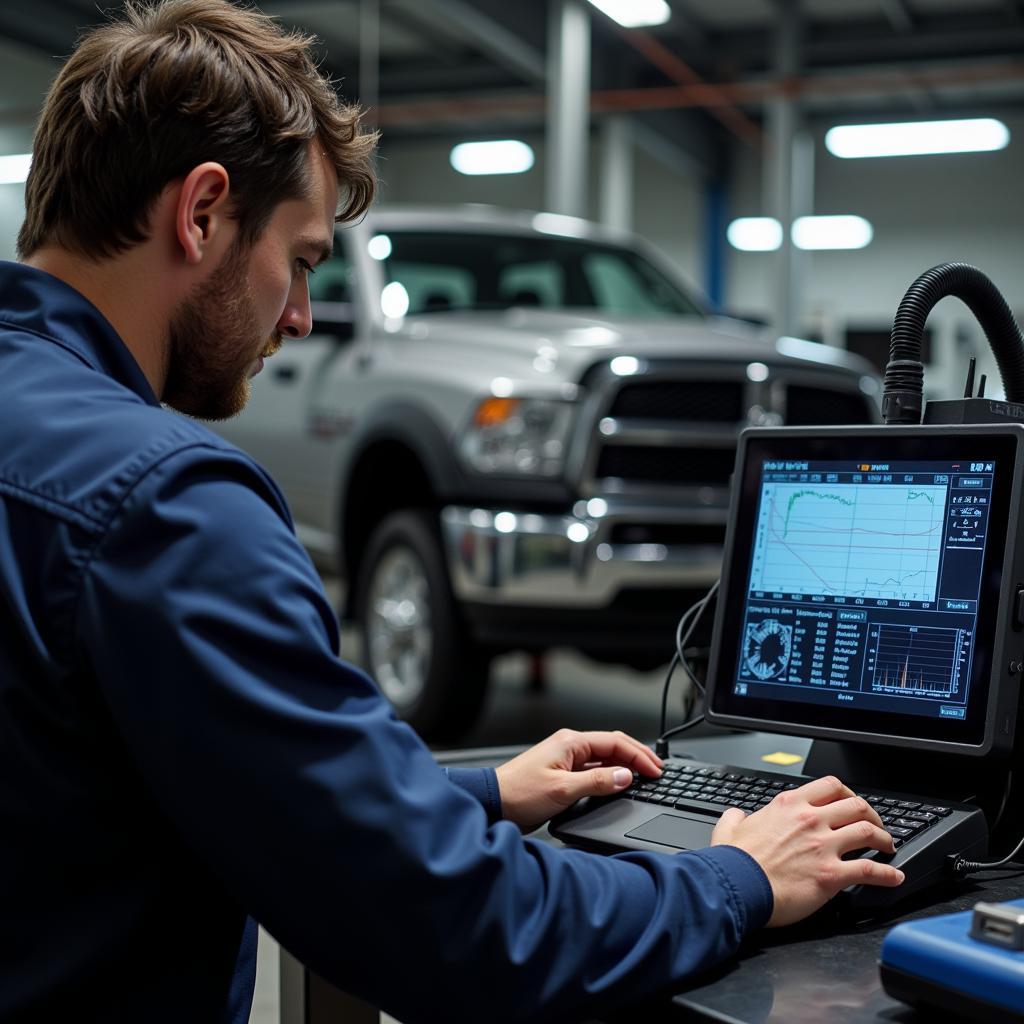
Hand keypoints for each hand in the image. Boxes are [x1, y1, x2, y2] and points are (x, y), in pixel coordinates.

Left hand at [495, 728, 662, 831]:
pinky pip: (594, 771)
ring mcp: (567, 761)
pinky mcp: (563, 775)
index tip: (656, 770)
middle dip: (637, 756)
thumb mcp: (562, 789)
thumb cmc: (519, 793)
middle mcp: (570, 748)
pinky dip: (611, 776)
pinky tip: (619, 785)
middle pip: (613, 746)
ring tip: (645, 777)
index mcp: (571, 743)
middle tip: (658, 770)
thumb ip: (596, 782)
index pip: (615, 743)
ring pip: (605, 759)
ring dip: (625, 766)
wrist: (494, 804)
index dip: (639, 755)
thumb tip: (625, 776)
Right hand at [711, 775, 904, 926]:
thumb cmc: (735, 862)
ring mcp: (823, 846)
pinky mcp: (831, 874)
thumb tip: (736, 815)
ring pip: (868, 832)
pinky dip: (888, 874)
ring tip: (888, 847)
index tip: (851, 804)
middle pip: (856, 805)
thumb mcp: (728, 828)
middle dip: (872, 814)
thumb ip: (735, 817)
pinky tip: (894, 877)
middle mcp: (810, 820)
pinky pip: (870, 870)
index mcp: (789, 805)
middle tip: (875, 826)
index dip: (848, 794)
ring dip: (884, 839)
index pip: (830, 786)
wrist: (737, 886)